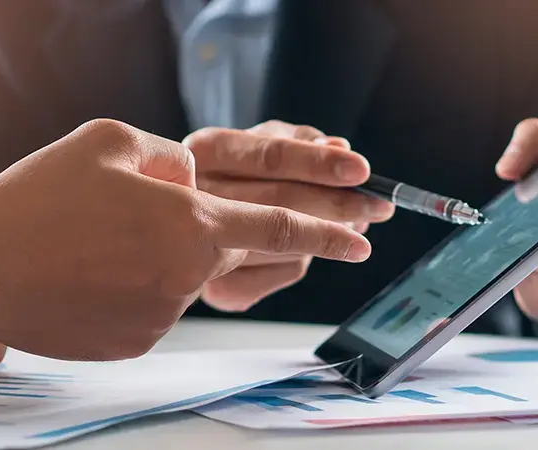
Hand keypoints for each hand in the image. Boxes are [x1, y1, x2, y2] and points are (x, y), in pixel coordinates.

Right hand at [0, 119, 371, 362]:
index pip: (278, 229)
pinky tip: (84, 272)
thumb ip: (171, 157)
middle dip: (241, 246)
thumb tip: (191, 178)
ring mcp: (159, 317)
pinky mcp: (132, 344)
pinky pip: (148, 310)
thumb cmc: (38, 196)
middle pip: (228, 259)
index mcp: (189, 222)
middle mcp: (184, 276)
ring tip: (91, 244)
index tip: (360, 240)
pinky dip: (130, 289)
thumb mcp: (111, 141)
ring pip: (179, 282)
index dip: (326, 233)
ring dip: (156, 261)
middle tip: (197, 235)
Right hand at [183, 120, 393, 310]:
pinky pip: (279, 278)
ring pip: (285, 244)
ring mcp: (200, 249)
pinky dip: (300, 263)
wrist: (158, 233)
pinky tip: (307, 250)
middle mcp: (197, 199)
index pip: (271, 157)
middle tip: (379, 206)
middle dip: (340, 205)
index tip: (361, 169)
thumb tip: (337, 146)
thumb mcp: (243, 143)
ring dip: (327, 236)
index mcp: (205, 150)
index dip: (320, 164)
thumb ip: (289, 141)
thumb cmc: (207, 179)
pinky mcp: (214, 292)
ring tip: (354, 225)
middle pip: (282, 203)